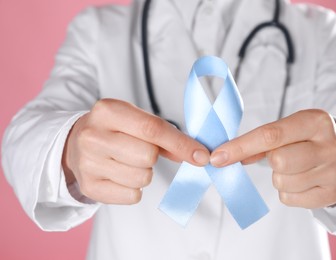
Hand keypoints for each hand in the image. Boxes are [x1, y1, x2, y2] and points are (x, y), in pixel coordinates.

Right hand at [62, 99, 209, 204]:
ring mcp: (88, 162)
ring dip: (144, 173)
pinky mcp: (89, 186)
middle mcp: (93, 136)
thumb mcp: (136, 121)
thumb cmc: (116, 130)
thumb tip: (197, 155)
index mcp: (108, 110)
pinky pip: (132, 195)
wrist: (76, 144)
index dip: (181, 144)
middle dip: (153, 157)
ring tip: (128, 162)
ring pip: (142, 178)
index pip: (153, 129)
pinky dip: (134, 188)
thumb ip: (166, 135)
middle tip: (140, 151)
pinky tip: (120, 175)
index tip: (202, 156)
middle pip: (148, 156)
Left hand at [210, 109, 335, 208]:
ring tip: (292, 168)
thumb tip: (224, 157)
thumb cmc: (303, 138)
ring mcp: (335, 172)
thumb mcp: (286, 129)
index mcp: (316, 121)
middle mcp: (331, 146)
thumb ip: (258, 141)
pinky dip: (286, 192)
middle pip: (279, 161)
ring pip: (282, 183)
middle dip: (270, 162)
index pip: (271, 135)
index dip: (240, 147)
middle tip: (278, 156)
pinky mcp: (332, 194)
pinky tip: (299, 180)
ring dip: (278, 178)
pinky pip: (290, 199)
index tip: (217, 157)